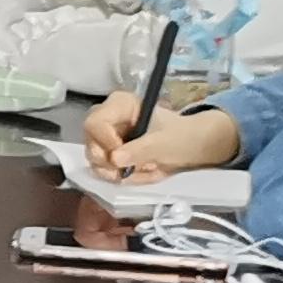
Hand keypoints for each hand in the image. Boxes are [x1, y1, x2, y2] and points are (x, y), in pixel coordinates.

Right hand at [84, 93, 242, 182]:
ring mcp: (105, 138)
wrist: (192, 147)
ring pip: (95, 160)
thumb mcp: (164, 142)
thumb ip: (140, 149)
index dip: (104, 142)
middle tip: (129, 168)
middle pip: (90, 142)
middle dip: (108, 161)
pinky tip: (140, 171)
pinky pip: (104, 171)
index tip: (120, 157)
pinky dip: (122, 177)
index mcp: (120, 105)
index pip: (95, 122)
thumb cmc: (181, 136)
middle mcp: (107, 120)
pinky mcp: (109, 154)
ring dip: (117, 172)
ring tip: (143, 168)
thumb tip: (115, 158)